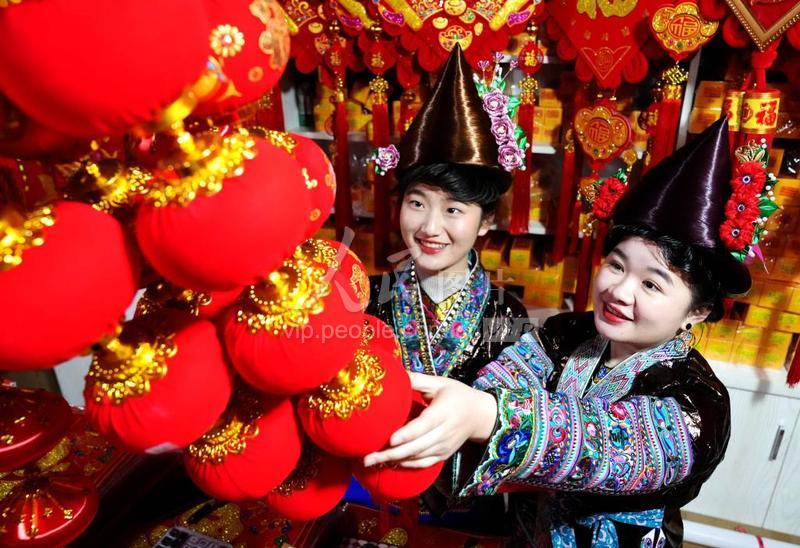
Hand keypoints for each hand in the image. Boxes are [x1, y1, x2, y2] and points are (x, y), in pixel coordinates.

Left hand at [362, 372, 497, 468]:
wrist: (480, 415)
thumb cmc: (458, 395)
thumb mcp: (440, 383)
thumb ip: (416, 380)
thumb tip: (393, 372)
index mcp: (442, 412)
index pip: (423, 426)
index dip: (407, 434)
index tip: (390, 439)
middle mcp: (443, 433)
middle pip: (416, 447)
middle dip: (391, 454)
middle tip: (367, 458)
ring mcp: (443, 446)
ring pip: (417, 457)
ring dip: (394, 461)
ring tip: (371, 462)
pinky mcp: (442, 455)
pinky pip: (423, 464)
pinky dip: (407, 465)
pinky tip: (390, 464)